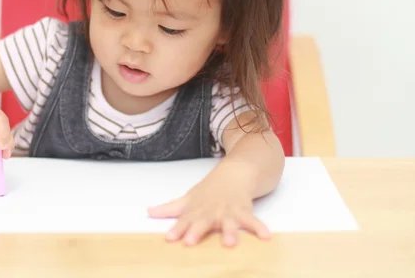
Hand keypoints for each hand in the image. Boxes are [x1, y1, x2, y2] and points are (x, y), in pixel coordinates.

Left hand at [147, 162, 269, 246]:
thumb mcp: (189, 198)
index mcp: (197, 208)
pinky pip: (253, 220)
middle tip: (190, 242)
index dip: (177, 229)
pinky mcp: (245, 210)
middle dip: (197, 230)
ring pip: (229, 221)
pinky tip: (266, 236)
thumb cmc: (210, 190)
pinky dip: (259, 227)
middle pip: (204, 221)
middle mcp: (212, 210)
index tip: (170, 238)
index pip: (185, 220)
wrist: (236, 172)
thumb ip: (170, 208)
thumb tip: (148, 212)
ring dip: (230, 231)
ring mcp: (229, 210)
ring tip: (229, 243)